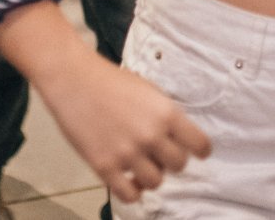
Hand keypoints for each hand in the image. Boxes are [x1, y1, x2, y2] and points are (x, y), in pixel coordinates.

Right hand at [38, 50, 210, 202]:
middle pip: (179, 165)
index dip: (200, 150)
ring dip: (151, 174)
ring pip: (156, 182)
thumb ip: (166, 116)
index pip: (200, 145)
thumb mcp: (149, 91)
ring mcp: (127, 153)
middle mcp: (150, 135)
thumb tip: (178, 139)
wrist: (73, 80)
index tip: (195, 151)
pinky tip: (128, 178)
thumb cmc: (110, 81)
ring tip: (140, 163)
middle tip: (159, 153)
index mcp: (166, 113)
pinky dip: (133, 190)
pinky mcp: (105, 167)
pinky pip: (130, 194)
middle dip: (171, 160)